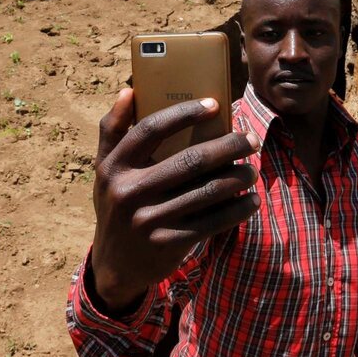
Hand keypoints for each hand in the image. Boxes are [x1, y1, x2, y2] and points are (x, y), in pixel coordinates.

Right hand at [88, 89, 260, 312]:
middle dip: (227, 147)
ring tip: (252, 170)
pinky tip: (251, 201)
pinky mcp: (168, 243)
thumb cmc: (116, 204)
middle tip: (250, 139)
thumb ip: (113, 130)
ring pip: (206, 191)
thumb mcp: (105, 170)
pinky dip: (237, 210)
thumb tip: (130, 90)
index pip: (150, 129)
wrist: (114, 266)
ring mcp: (149, 220)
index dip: (184, 113)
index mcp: (114, 166)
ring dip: (238, 178)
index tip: (215, 105)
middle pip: (189, 160)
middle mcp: (129, 192)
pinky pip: (212, 222)